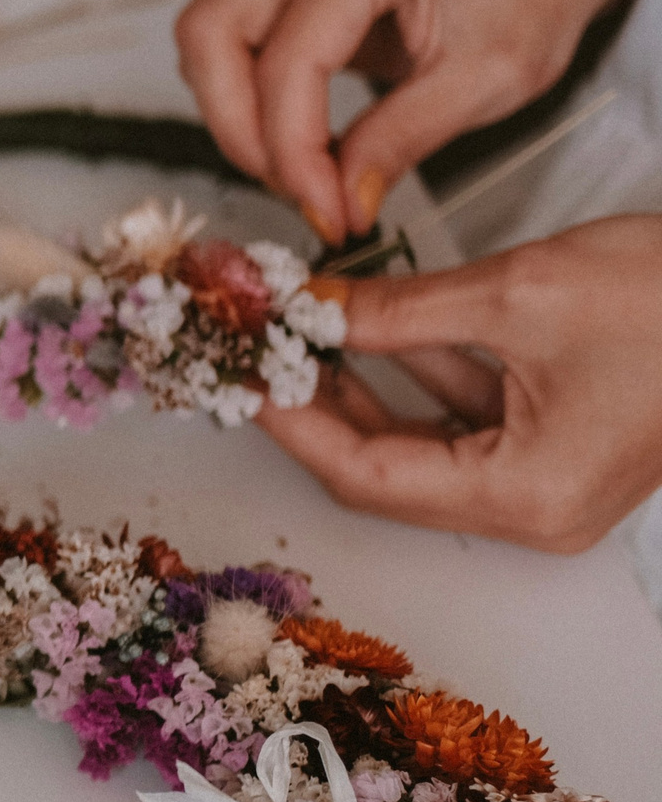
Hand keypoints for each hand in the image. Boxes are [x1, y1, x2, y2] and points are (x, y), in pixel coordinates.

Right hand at [174, 0, 661, 240]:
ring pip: (205, 35)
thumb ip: (404, 140)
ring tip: (297, 165)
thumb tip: (338, 201)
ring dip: (233, 114)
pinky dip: (245, 94)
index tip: (324, 210)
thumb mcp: (491, 79)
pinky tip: (296, 132)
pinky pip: (226, 35)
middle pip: (212, 32)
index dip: (291, 147)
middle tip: (293, 189)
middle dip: (237, 128)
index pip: (291, 56)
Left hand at [257, 216, 661, 551]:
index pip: (364, 476)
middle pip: (383, 468)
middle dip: (316, 402)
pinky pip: (462, 416)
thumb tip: (308, 308)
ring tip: (295, 325)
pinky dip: (413, 371)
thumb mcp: (518, 293)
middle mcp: (531, 508)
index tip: (243, 369)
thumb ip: (399, 310)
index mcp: (523, 497)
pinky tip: (364, 322)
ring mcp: (546, 479)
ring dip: (357, 383)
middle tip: (257, 346)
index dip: (292, 420)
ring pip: (417, 439)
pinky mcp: (559, 442)